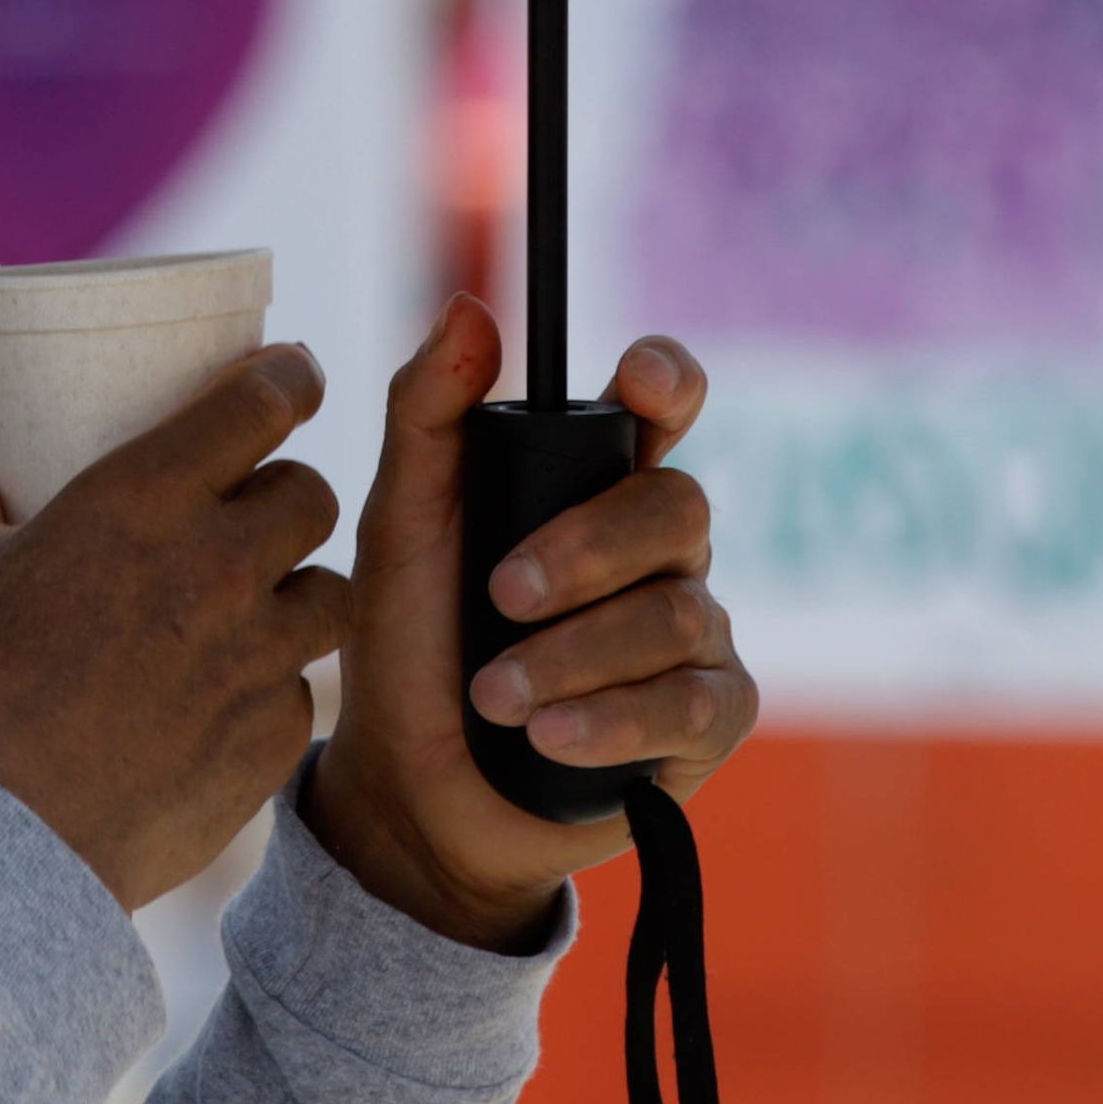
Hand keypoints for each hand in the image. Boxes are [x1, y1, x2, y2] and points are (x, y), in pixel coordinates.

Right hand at [0, 349, 352, 912]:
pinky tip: (227, 698)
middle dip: (287, 494)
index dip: (289, 377)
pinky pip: (303, 689)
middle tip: (252, 512)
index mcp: (141, 503)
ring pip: (332, 593)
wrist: (8, 848)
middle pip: (312, 495)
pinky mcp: (276, 736)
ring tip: (257, 607)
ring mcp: (259, 655)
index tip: (291, 376)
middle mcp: (219, 566)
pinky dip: (275, 686)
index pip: (261, 403)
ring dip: (300, 590)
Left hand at [310, 306, 753, 951]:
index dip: (668, 381)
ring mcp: (692, 635)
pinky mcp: (704, 724)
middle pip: (678, 506)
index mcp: (593, 484)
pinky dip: (614, 716)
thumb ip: (425, 416)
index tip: (637, 382)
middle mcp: (658, 552)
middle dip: (586, 549)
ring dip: (575, 652)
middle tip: (500, 594)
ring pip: (678, 613)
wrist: (407, 795)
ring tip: (493, 696)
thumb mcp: (398, 528)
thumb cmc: (409, 646)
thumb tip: (469, 309)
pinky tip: (550, 737)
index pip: (664, 407)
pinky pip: (694, 703)